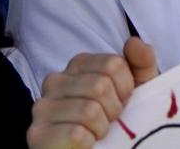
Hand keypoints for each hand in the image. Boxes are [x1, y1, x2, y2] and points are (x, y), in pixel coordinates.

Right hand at [26, 39, 157, 147]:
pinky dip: (88, 142)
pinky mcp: (38, 134)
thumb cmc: (115, 119)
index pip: (113, 64)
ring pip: (89, 111)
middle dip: (114, 109)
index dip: (125, 88)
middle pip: (101, 86)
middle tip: (108, 120)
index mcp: (78, 65)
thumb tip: (134, 42)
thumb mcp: (137, 89)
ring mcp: (43, 107)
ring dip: (102, 128)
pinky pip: (76, 134)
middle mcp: (55, 80)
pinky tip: (85, 143)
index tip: (121, 100)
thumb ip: (141, 63)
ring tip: (95, 132)